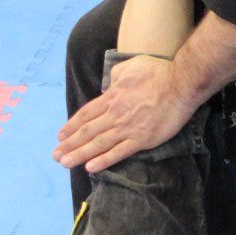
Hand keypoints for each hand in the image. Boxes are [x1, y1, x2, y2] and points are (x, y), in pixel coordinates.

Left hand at [54, 53, 194, 173]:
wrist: (180, 84)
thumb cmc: (158, 72)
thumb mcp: (130, 66)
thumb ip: (115, 76)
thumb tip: (108, 85)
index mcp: (112, 97)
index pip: (86, 114)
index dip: (71, 126)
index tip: (60, 136)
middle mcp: (115, 114)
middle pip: (87, 132)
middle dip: (69, 144)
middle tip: (55, 155)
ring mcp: (127, 128)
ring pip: (98, 144)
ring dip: (79, 154)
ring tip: (65, 163)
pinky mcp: (141, 139)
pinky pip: (118, 152)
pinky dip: (103, 161)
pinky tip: (91, 168)